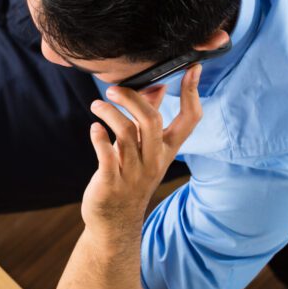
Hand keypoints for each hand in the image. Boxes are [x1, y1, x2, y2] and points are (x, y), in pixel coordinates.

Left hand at [82, 65, 202, 246]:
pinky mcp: (111, 182)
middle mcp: (154, 160)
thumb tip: (157, 86)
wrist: (115, 220)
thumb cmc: (129, 176)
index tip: (191, 68)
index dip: (193, 93)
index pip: (190, 119)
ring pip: (127, 133)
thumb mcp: (146, 149)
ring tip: (97, 104)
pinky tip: (94, 128)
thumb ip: (151, 118)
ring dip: (109, 113)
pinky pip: (107, 156)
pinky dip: (99, 138)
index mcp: (167, 149)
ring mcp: (133, 172)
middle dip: (133, 98)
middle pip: (152, 120)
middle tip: (113, 89)